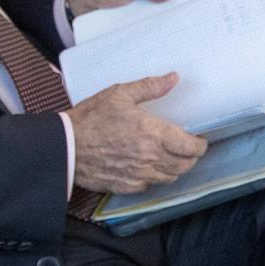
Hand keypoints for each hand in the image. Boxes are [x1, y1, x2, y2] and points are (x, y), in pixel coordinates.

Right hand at [66, 74, 206, 193]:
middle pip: (185, 165)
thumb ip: (149, 87)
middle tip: (186, 148)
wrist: (64, 146)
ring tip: (169, 157)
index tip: (198, 139)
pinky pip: (150, 186)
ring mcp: (139, 175)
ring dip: (174, 168)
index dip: (200, 144)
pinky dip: (154, 177)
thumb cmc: (89, 119)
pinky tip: (146, 167)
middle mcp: (151, 158)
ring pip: (171, 177)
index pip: (192, 147)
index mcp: (153, 134)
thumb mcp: (118, 95)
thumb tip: (173, 78)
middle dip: (190, 157)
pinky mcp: (127, 186)